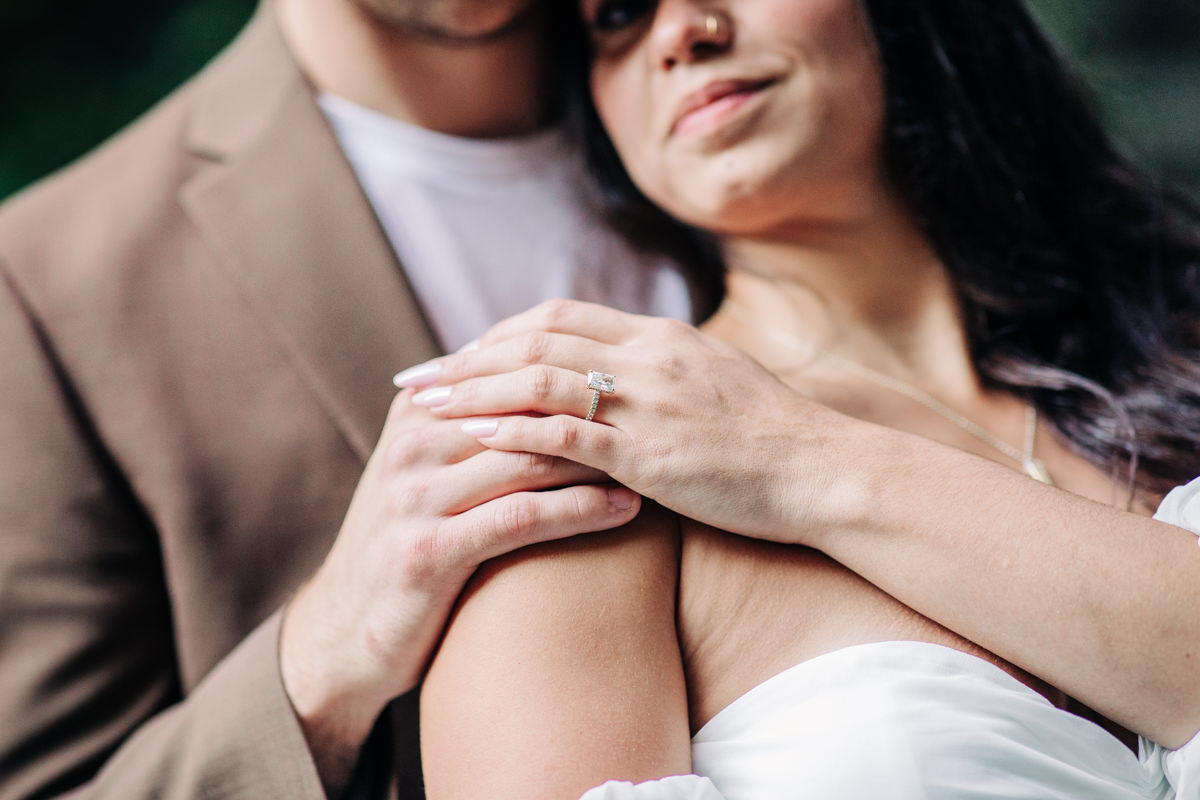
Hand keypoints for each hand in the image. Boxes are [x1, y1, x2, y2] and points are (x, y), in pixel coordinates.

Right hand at [279, 387, 640, 786]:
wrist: (343, 632)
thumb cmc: (408, 544)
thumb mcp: (428, 470)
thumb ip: (474, 425)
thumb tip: (551, 381)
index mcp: (418, 412)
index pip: (512, 373)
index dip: (581, 376)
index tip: (641, 381)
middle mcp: (413, 445)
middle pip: (526, 409)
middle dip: (599, 412)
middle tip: (664, 416)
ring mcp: (415, 496)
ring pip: (530, 458)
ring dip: (603, 458)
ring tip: (660, 461)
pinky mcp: (428, 552)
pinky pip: (521, 517)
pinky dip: (582, 510)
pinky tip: (628, 509)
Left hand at [396, 300, 856, 544]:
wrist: (824, 469)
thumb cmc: (773, 436)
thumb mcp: (716, 379)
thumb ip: (663, 369)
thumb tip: (623, 372)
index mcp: (659, 334)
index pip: (560, 314)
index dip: (501, 331)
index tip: (462, 352)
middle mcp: (646, 355)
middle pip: (535, 336)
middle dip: (469, 355)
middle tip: (419, 376)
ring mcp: (647, 401)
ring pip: (539, 378)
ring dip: (475, 389)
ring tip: (426, 405)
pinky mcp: (649, 452)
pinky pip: (566, 433)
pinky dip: (513, 431)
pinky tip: (474, 437)